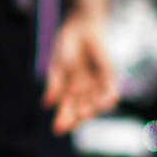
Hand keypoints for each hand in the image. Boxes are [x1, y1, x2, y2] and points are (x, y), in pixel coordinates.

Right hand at [42, 12, 117, 133]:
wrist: (80, 26)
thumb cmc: (66, 46)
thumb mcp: (56, 67)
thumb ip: (54, 85)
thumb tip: (46, 105)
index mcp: (68, 91)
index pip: (67, 110)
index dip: (63, 120)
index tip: (57, 130)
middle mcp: (84, 91)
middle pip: (79, 110)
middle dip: (73, 118)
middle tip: (66, 125)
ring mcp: (96, 84)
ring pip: (95, 103)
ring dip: (90, 110)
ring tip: (84, 114)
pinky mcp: (109, 74)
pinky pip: (110, 88)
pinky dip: (108, 95)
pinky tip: (108, 101)